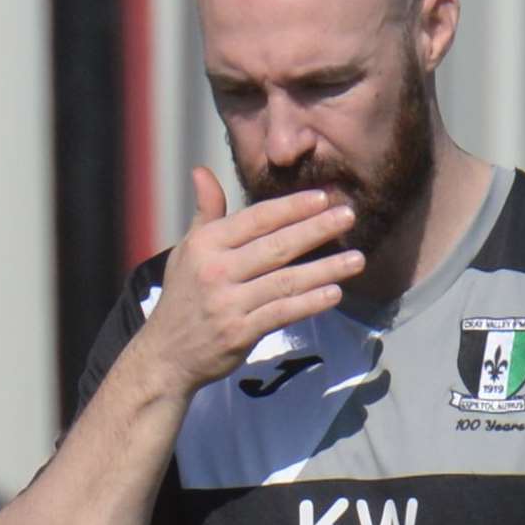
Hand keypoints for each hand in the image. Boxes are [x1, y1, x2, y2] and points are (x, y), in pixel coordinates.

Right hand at [138, 166, 363, 395]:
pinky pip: (282, 313)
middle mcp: (216, 270)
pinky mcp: (240, 332)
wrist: (167, 352)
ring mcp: (228, 303)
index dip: (291, 207)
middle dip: (316, 229)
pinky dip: (310, 303)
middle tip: (349, 216)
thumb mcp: (188, 249)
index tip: (323, 198)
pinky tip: (334, 293)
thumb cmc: (185, 295)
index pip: (256, 219)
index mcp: (206, 244)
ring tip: (357, 259)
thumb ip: (206, 212)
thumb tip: (202, 171)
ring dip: (325, 269)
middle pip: (276, 246)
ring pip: (286, 281)